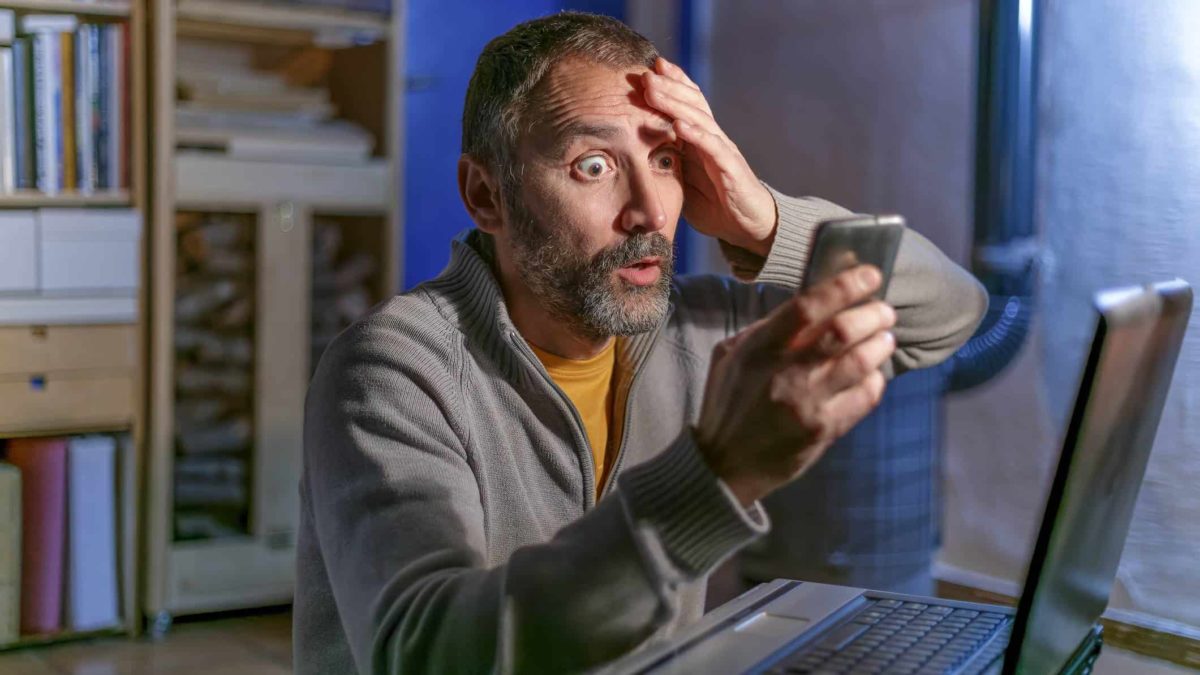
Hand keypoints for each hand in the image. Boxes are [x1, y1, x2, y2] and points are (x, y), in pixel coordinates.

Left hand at [641, 57, 777, 256]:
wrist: (748, 225)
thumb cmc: (715, 202)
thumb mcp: (683, 181)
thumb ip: (665, 165)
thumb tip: (632, 156)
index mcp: (701, 138)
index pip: (687, 103)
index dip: (671, 84)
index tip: (648, 70)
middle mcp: (713, 138)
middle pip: (692, 103)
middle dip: (668, 86)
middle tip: (645, 72)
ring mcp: (723, 150)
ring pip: (699, 119)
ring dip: (675, 103)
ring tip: (654, 90)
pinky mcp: (731, 169)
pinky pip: (713, 147)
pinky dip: (696, 134)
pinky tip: (679, 125)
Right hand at [695, 265, 896, 505]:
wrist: (724, 465)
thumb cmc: (730, 403)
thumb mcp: (732, 357)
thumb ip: (768, 330)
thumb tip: (813, 304)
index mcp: (758, 349)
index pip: (807, 307)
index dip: (844, 286)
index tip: (869, 275)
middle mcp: (784, 374)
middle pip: (842, 331)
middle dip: (872, 314)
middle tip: (884, 311)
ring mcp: (806, 404)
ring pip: (860, 363)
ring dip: (880, 345)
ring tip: (885, 338)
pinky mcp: (823, 431)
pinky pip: (864, 397)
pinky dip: (875, 380)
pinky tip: (873, 373)